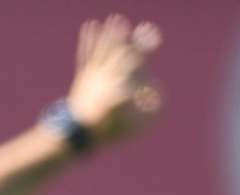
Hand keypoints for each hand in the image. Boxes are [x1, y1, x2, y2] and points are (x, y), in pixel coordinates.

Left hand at [66, 15, 162, 144]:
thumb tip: (157, 91)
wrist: (81, 132)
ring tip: (116, 18)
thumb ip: (153, 106)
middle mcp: (109, 72)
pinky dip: (88, 39)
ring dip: (111, 32)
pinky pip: (86, 53)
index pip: (136, 58)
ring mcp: (95, 72)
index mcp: (124, 80)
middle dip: (130, 37)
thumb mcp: (139, 122)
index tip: (153, 37)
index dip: (145, 46)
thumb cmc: (113, 127)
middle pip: (121, 49)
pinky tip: (90, 25)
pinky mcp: (84, 75)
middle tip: (140, 27)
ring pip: (104, 47)